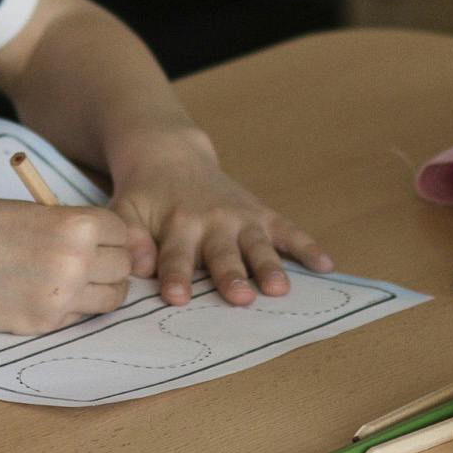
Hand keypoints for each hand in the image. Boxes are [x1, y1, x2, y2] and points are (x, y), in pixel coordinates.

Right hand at [0, 197, 134, 332]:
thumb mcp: (39, 213)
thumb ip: (77, 230)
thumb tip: (114, 249)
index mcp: (79, 225)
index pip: (122, 235)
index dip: (109, 238)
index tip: (95, 240)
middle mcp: (78, 261)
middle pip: (122, 268)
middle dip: (108, 266)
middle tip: (84, 264)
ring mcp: (63, 295)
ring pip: (110, 298)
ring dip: (97, 291)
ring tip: (71, 282)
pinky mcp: (45, 322)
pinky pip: (78, 317)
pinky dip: (69, 309)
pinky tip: (43, 294)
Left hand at [104, 124, 333, 305]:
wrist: (171, 155)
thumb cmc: (145, 195)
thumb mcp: (126, 210)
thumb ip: (130, 237)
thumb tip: (137, 266)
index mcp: (177, 224)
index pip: (176, 256)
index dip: (176, 276)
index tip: (178, 298)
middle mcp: (212, 221)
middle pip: (222, 254)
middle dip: (231, 275)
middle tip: (240, 297)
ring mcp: (241, 217)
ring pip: (257, 244)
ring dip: (269, 266)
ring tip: (279, 288)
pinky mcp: (262, 213)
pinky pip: (288, 230)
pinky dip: (308, 247)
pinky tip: (327, 266)